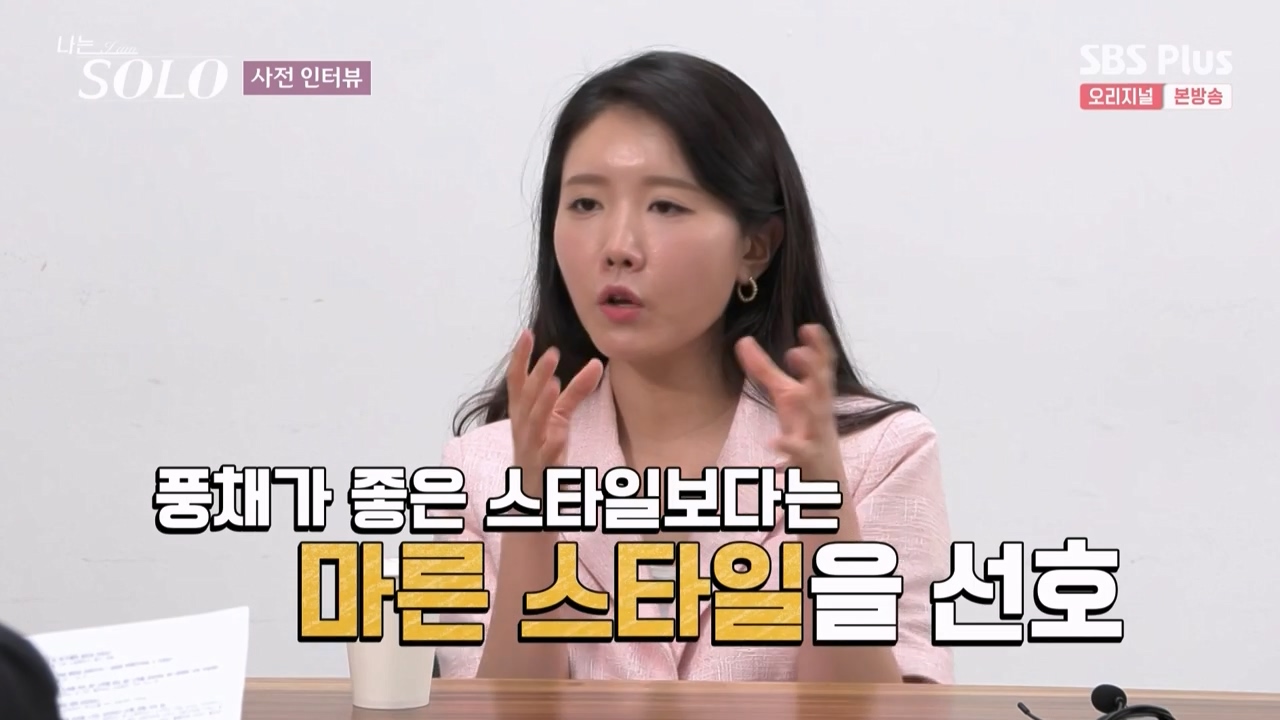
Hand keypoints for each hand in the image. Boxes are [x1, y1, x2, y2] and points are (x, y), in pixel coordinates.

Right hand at [506, 330, 603, 497]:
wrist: (531, 494)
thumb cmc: (543, 448)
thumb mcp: (559, 416)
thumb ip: (575, 391)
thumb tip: (596, 363)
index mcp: (522, 411)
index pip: (516, 380)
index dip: (519, 357)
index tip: (526, 333)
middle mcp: (522, 426)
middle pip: (526, 397)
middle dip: (537, 374)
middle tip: (552, 352)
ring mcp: (530, 447)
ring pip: (533, 423)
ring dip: (542, 403)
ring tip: (553, 384)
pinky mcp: (541, 468)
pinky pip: (545, 456)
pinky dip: (550, 446)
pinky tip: (559, 436)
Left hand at [734, 324, 846, 486]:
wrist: (824, 476)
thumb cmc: (804, 429)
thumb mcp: (784, 397)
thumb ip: (765, 369)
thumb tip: (743, 340)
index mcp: (816, 395)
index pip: (822, 367)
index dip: (819, 348)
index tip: (809, 328)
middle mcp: (820, 412)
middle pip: (822, 388)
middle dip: (815, 370)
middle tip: (800, 352)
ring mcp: (817, 436)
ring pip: (818, 418)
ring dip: (809, 404)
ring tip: (797, 392)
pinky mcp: (809, 459)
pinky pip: (800, 452)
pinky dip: (788, 447)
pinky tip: (773, 442)